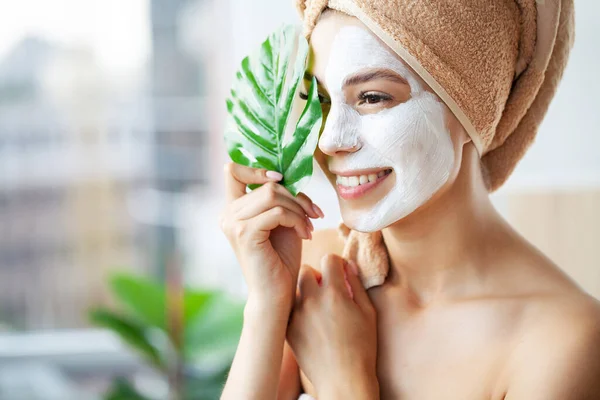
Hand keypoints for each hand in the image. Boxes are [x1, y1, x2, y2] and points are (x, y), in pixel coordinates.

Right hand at [220, 162, 323, 311]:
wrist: (276, 295)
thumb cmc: (281, 260)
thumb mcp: (282, 221)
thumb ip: (279, 199)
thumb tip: (289, 175)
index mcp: (233, 209)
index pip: (233, 171)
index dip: (259, 169)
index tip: (284, 182)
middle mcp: (227, 214)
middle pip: (267, 185)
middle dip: (297, 197)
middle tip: (314, 214)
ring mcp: (233, 223)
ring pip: (273, 195)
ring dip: (299, 209)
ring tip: (310, 227)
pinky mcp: (244, 233)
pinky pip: (278, 212)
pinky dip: (297, 220)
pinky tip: (306, 235)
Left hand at [287, 255, 378, 399]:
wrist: (343, 380)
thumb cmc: (362, 347)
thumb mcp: (368, 312)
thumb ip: (357, 284)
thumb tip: (348, 265)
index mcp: (334, 293)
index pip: (329, 259)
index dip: (336, 264)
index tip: (340, 273)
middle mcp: (312, 300)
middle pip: (306, 270)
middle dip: (317, 275)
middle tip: (327, 290)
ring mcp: (297, 315)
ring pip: (295, 289)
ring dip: (305, 292)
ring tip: (318, 308)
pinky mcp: (288, 329)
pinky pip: (289, 308)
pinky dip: (298, 310)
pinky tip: (311, 323)